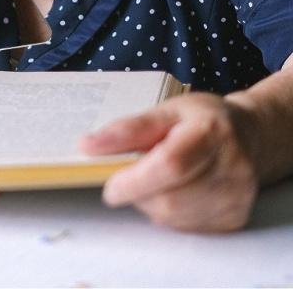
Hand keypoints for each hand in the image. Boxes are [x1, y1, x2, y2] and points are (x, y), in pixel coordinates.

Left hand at [79, 92, 258, 231]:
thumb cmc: (201, 119)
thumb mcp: (165, 110)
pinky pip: (187, 226)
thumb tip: (87, 146)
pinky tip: (173, 191)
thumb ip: (127, 129)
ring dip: (151, 203)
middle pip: (171, 198)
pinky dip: (169, 213)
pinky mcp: (235, 217)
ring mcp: (237, 196)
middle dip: (138, 192)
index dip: (135, 180)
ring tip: (153, 179)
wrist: (250, 135)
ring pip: (175, 217)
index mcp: (210, 132)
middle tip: (129, 176)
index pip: (170, 165)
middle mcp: (231, 167)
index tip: (109, 186)